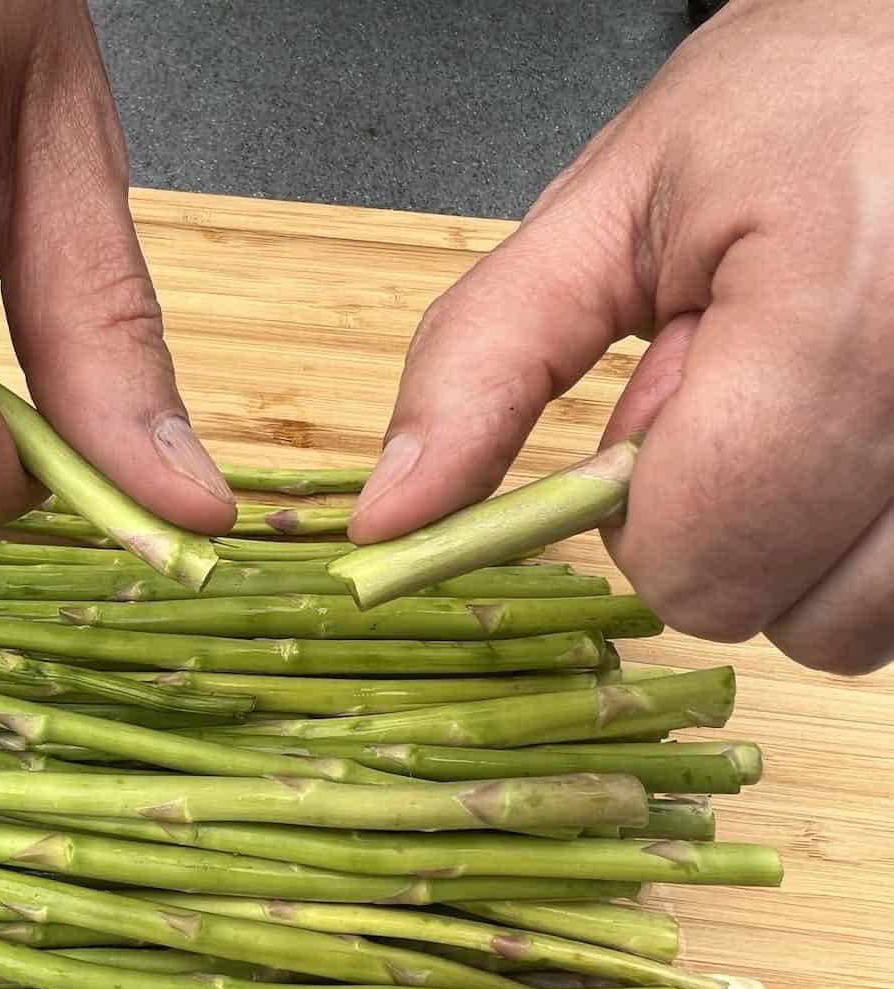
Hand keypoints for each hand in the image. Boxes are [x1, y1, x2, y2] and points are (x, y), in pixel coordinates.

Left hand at [349, 0, 893, 673]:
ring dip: (791, 546)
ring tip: (796, 409)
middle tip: (735, 394)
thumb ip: (484, 366)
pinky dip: (856, 546)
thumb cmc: (784, 114)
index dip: (638, 518)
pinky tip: (847, 440)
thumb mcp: (600, 217)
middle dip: (714, 526)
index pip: (698, 552)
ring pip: (857, 626)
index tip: (647, 419)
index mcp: (836, 306)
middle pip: (779, 610)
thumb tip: (390, 518)